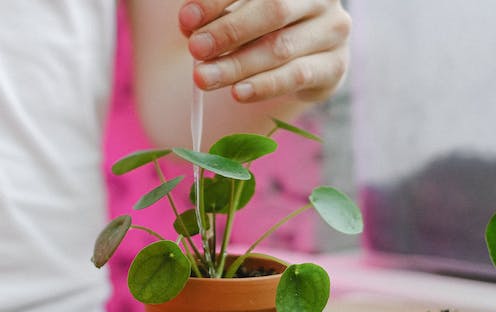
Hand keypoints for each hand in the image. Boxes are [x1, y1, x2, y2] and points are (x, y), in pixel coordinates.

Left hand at [178, 0, 350, 102]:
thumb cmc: (261, 28)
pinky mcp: (335, 65)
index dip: (217, 2)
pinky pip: (297, 75)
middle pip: (273, 10)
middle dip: (228, 31)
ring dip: (237, 65)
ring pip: (280, 47)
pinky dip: (265, 86)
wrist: (302, 61)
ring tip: (204, 78)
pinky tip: (238, 92)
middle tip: (195, 49)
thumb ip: (216, 14)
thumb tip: (189, 22)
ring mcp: (333, 30)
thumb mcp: (238, 14)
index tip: (186, 20)